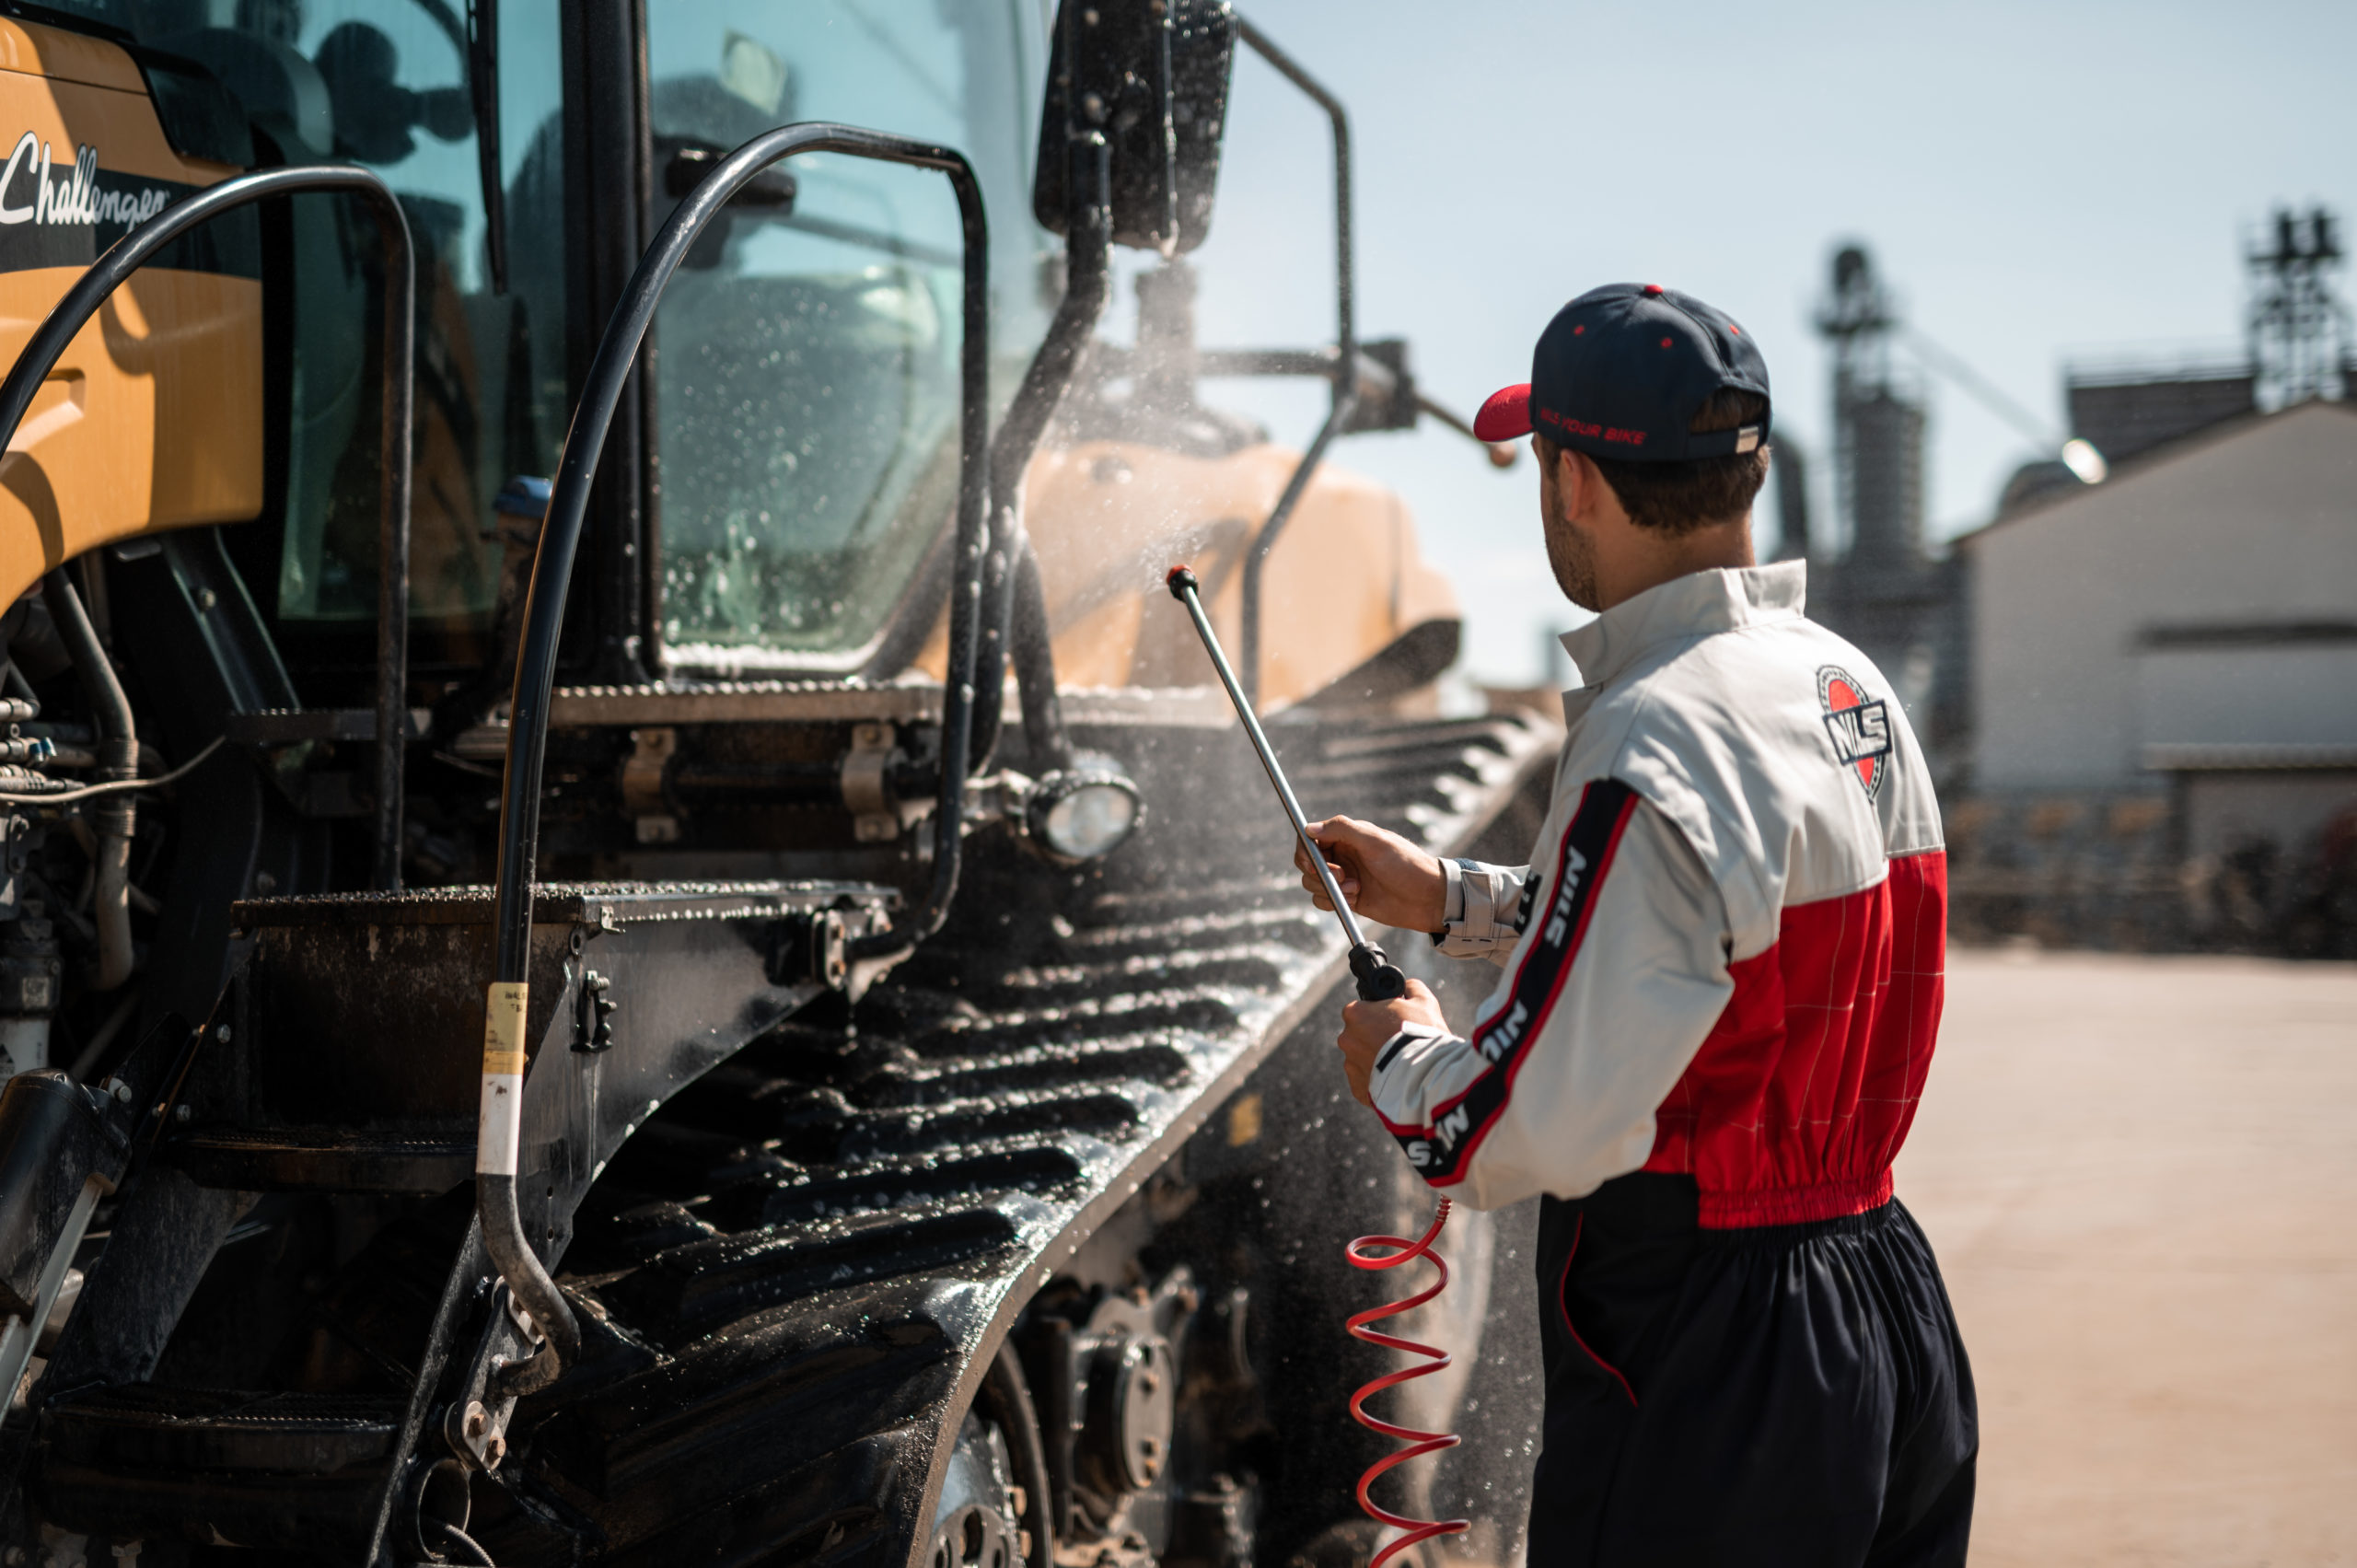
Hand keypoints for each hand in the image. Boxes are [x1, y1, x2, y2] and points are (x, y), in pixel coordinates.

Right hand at [1294, 817, 1446, 932]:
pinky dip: (1334, 902)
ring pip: (1313, 883)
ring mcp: (1344, 878)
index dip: (1306, 850)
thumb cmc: (1406, 864)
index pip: (1311, 837)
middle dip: (1319, 872)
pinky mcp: (1347, 898)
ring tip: (1357, 888)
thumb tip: (1309, 828)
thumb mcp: (1375, 841)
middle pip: (1308, 862)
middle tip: (1341, 876)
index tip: (1311, 861)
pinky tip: (1356, 899)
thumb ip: (1342, 830)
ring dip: (1330, 888)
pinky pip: (1323, 901)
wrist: (1427, 898)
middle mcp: (1342, 855)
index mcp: (1347, 836)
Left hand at [1335, 978, 1444, 1108]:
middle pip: (1359, 1036)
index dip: (1378, 1014)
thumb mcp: (1423, 1001)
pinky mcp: (1358, 1089)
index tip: (1392, 1020)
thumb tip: (1406, 986)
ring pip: (1362, 1059)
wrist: (1424, 1075)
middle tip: (1398, 1043)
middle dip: (1375, 1038)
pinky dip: (1378, 1081)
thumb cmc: (1422, 1034)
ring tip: (1400, 1063)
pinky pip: (1366, 1082)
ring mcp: (1350, 1065)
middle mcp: (1347, 1039)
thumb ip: (1411, 987)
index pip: (1360, 1010)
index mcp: (1356, 1014)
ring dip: (1376, 1060)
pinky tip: (1396, 1077)